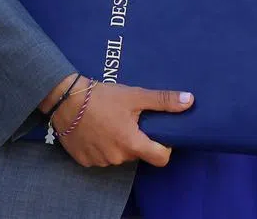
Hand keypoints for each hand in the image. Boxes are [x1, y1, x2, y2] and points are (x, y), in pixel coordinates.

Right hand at [43, 75, 193, 167]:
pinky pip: (101, 156)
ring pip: (119, 154)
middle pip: (138, 153)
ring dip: (118, 141)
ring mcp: (99, 162)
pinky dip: (102, 145)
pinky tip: (96, 128)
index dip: (165, 147)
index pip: (160, 158)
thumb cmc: (103, 96)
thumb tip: (190, 101)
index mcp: (132, 144)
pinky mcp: (84, 160)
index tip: (159, 132)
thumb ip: (163, 100)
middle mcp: (117, 158)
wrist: (66, 100)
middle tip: (130, 117)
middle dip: (137, 138)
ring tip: (111, 120)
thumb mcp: (135, 95)